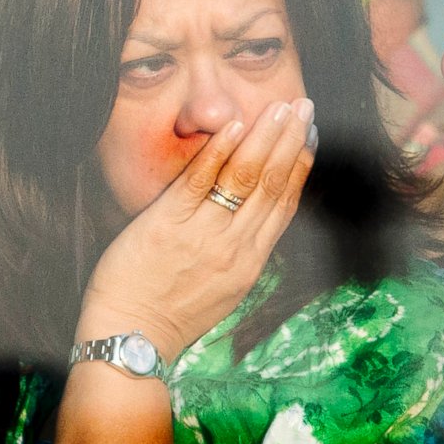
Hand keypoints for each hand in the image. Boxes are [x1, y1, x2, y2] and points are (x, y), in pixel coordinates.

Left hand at [77, 98, 317, 362]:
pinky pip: (200, 180)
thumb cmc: (169, 317)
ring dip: (266, 137)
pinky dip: (220, 150)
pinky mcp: (169, 223)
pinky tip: (235, 124)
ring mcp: (204, 234)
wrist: (132, 338)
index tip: (311, 138)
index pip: (284, 205)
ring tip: (280, 107)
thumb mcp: (221, 292)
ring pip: (246, 177)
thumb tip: (251, 226)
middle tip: (304, 106)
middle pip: (273, 184)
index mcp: (250, 263)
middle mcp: (235, 247)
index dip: (301, 167)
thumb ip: (238, 256)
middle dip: (291, 140)